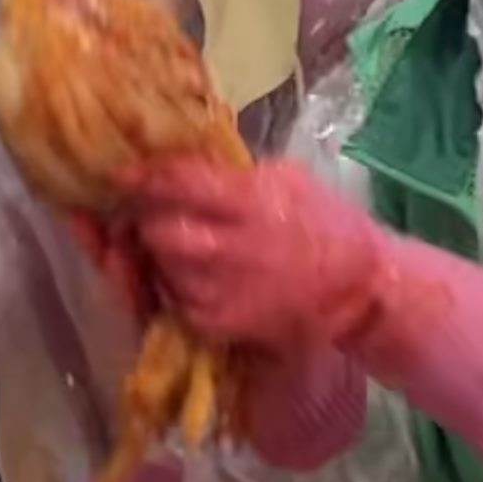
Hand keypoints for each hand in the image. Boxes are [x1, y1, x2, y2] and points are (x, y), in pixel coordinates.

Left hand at [127, 155, 390, 361]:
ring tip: (171, 243)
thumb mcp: (287, 177)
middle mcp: (232, 248)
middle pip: (158, 230)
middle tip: (148, 212)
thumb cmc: (327, 223)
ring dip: (157, 253)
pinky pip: (174, 300)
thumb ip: (233, 171)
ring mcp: (224, 291)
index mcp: (251, 202)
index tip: (124, 172)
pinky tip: (190, 275)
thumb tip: (183, 157)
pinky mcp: (222, 324)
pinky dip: (174, 286)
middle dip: (145, 218)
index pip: (180, 183)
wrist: (359, 288)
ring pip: (161, 266)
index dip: (145, 176)